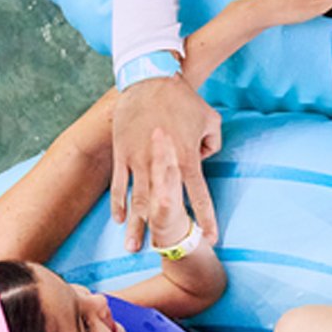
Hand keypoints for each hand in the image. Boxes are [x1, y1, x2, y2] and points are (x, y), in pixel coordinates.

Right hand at [113, 72, 221, 251]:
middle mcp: (161, 164)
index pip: (199, 195)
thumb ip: (213, 145)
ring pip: (136, 200)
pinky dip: (118, 203)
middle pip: (163, 205)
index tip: (211, 239)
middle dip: (164, 231)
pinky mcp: (122, 153)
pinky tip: (120, 220)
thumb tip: (203, 160)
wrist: (150, 79)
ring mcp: (138, 160)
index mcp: (187, 158)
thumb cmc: (185, 100)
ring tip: (133, 247)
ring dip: (136, 225)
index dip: (206, 218)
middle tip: (166, 252)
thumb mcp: (212, 120)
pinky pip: (118, 184)